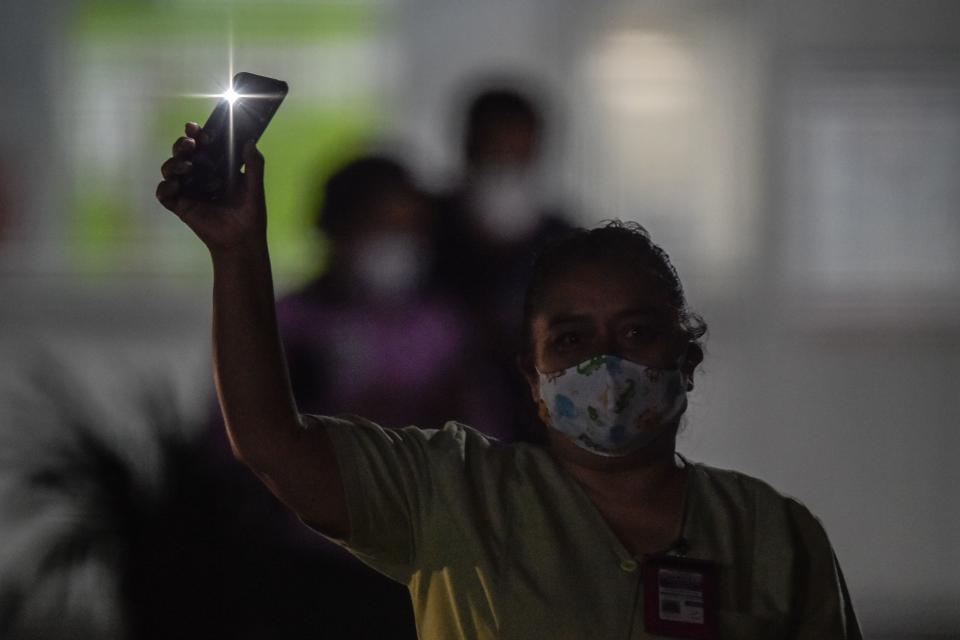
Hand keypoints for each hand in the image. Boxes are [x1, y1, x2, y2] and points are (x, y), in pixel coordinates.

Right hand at [156, 122, 266, 253]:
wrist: (243, 240)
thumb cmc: (250, 214)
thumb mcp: (254, 187)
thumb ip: (254, 165)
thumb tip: (250, 141)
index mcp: (215, 168)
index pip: (202, 146)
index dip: (196, 135)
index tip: (196, 129)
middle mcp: (199, 176)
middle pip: (182, 154)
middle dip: (182, 145)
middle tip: (190, 144)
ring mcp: (188, 190)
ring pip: (170, 170)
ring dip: (174, 164)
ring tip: (188, 167)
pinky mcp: (180, 206)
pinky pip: (164, 194)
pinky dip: (165, 188)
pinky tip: (176, 186)